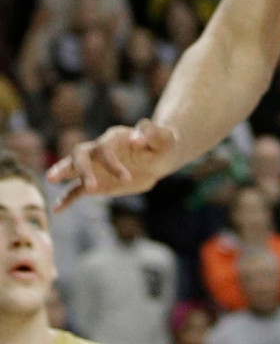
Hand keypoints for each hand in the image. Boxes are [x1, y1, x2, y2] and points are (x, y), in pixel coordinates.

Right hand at [51, 119, 176, 205]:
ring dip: (62, 172)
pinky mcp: (95, 183)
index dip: (112, 163)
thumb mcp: (165, 139)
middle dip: (82, 168)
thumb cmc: (163, 145)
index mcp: (115, 138)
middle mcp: (99, 150)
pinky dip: (66, 198)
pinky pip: (76, 190)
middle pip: (80, 153)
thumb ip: (153, 134)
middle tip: (90, 186)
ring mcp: (95, 167)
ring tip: (50, 179)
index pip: (105, 148)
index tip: (127, 178)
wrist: (158, 158)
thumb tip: (136, 139)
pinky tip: (57, 209)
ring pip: (72, 167)